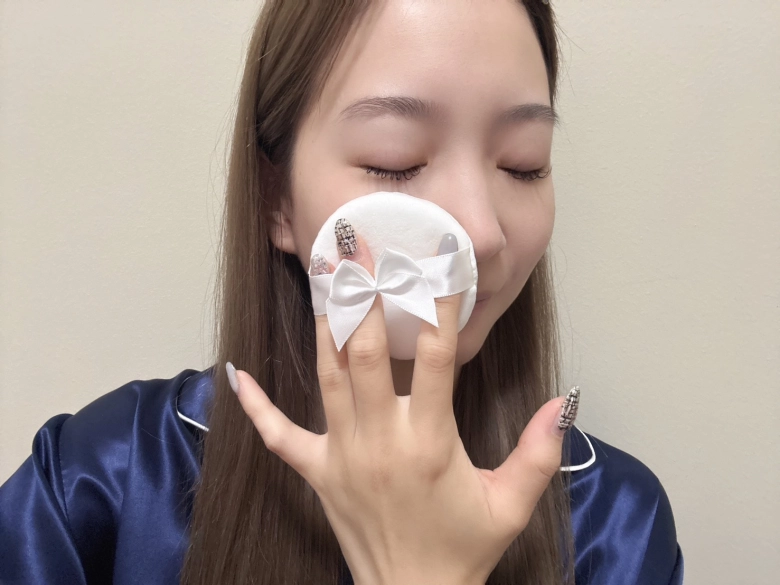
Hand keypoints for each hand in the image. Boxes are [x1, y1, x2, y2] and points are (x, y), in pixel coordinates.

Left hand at [228, 222, 577, 584]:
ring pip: (328, 378)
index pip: (440, 361)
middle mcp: (381, 441)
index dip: (442, 309)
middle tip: (362, 254)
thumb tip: (563, 400)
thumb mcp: (511, 506)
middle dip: (367, 300)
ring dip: (327, 327)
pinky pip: (278, 436)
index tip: (441, 265)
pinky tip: (235, 374)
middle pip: (369, 356)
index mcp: (430, 443)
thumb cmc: (462, 550)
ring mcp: (342, 455)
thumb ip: (539, 453)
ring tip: (324, 280)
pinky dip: (256, 405)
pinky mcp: (317, 473)